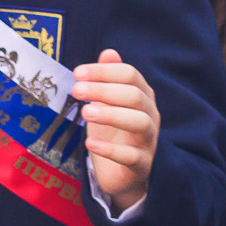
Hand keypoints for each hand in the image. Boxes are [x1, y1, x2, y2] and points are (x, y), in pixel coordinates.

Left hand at [74, 49, 157, 209]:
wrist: (123, 174)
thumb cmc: (114, 133)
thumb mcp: (108, 104)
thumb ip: (109, 79)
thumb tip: (109, 52)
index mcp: (142, 97)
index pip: (130, 75)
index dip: (104, 71)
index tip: (77, 72)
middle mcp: (149, 115)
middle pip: (134, 96)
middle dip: (104, 90)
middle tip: (76, 90)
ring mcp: (148, 140)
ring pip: (139, 123)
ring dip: (111, 115)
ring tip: (85, 113)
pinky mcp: (141, 164)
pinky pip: (131, 156)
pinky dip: (110, 150)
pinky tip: (90, 143)